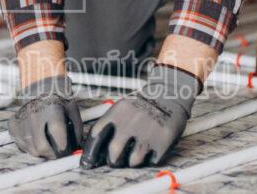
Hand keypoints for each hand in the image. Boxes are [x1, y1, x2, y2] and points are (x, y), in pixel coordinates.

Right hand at [8, 75, 83, 158]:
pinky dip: (30, 146)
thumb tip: (74, 153)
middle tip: (56, 151)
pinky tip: (36, 136)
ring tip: (46, 139)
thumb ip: (76, 134)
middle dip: (51, 153)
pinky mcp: (12, 125)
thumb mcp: (73, 114)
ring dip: (41, 150)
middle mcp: (34, 113)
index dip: (63, 149)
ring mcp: (21, 119)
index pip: (56, 136)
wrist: (41, 88)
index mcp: (52, 108)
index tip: (66, 151)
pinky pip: (22, 146)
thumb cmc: (60, 103)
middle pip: (41, 147)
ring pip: (31, 149)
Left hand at [80, 63, 200, 168]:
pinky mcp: (163, 139)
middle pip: (114, 152)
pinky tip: (150, 149)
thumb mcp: (122, 108)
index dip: (90, 152)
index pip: (97, 135)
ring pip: (133, 160)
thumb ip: (109, 126)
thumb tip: (95, 151)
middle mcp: (131, 121)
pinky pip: (151, 161)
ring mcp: (148, 131)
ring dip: (132, 161)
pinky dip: (149, 159)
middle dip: (113, 161)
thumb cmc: (141, 105)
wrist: (168, 94)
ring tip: (135, 153)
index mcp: (117, 112)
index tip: (88, 161)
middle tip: (114, 161)